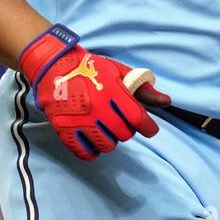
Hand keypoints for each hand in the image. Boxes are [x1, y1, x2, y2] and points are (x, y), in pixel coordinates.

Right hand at [18, 25, 171, 161]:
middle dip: (127, 130)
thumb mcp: (118, 71)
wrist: (52, 67)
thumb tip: (166, 102)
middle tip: (121, 122)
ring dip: (111, 140)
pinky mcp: (63, 130)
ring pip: (107, 145)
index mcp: (111, 90)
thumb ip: (143, 89)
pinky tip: (94, 141)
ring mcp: (79, 120)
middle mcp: (96, 107)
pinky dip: (93, 150)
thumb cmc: (90, 68)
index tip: (151, 130)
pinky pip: (85, 152)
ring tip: (106, 128)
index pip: (137, 117)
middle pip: (124, 133)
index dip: (148, 127)